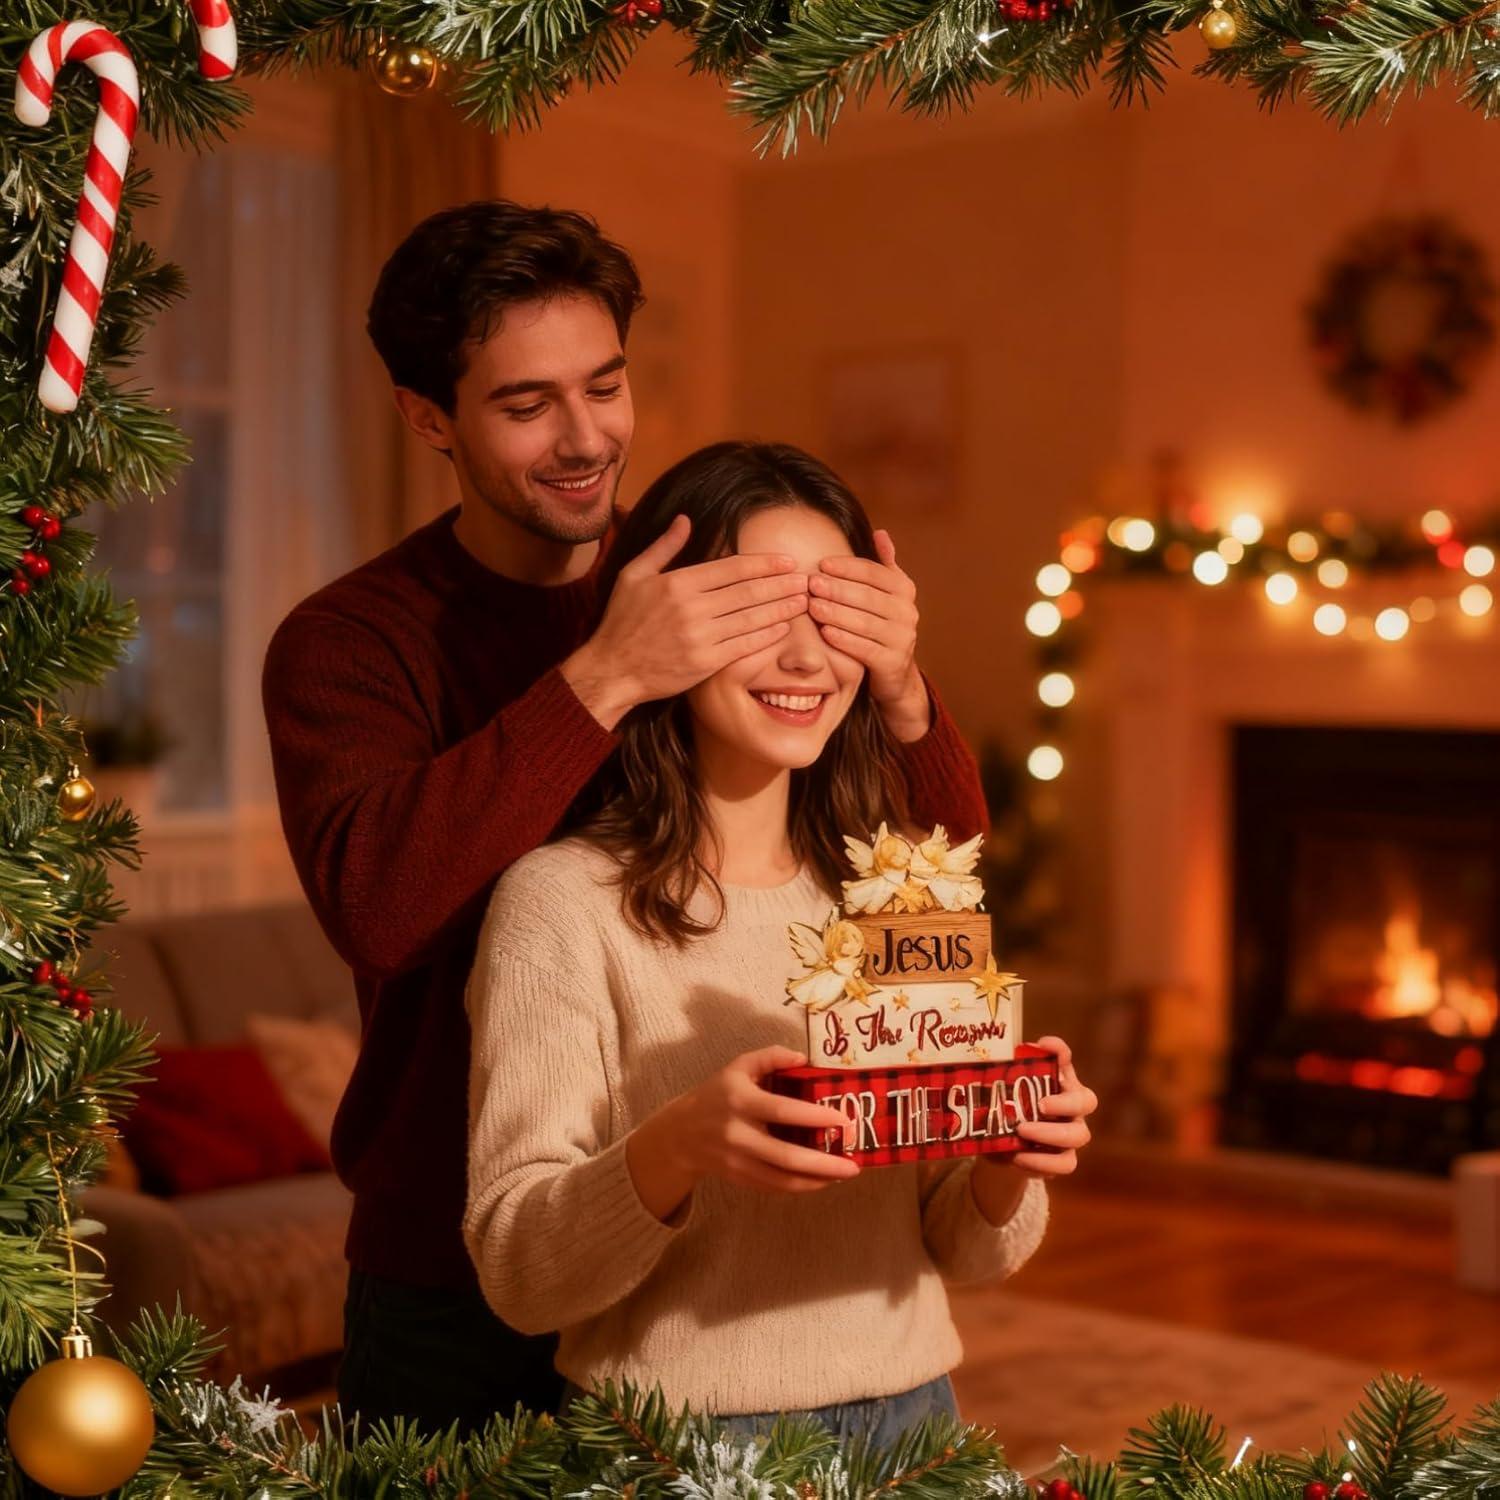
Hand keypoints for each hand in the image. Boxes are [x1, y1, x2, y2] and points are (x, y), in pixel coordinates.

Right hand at [562, 515, 809, 729]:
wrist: (612, 670)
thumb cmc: (622, 621)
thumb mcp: (634, 575)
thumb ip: (664, 547)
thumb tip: (685, 520)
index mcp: (678, 583)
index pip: (732, 568)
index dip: (764, 563)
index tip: (787, 560)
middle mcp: (692, 608)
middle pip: (748, 591)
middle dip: (781, 584)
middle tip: (806, 579)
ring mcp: (700, 637)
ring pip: (751, 618)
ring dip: (781, 608)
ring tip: (802, 600)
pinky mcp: (705, 663)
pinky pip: (744, 646)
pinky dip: (767, 636)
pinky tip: (783, 628)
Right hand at [626, 1045, 857, 1221]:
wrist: (681, 1133)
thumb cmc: (717, 1094)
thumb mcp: (738, 1067)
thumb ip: (770, 1057)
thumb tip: (804, 1058)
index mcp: (740, 1100)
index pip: (782, 1111)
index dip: (814, 1116)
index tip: (843, 1120)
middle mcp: (738, 1134)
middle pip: (786, 1156)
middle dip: (824, 1163)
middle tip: (853, 1164)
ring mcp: (737, 1161)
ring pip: (782, 1180)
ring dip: (817, 1181)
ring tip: (843, 1174)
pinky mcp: (739, 1178)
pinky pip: (774, 1187)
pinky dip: (800, 1187)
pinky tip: (821, 1180)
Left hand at [808, 530, 928, 740]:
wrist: (895, 673)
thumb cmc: (881, 625)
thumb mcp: (885, 594)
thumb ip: (883, 565)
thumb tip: (880, 532)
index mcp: (904, 590)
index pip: (874, 572)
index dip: (848, 567)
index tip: (822, 564)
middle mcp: (908, 612)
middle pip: (868, 596)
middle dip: (837, 589)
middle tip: (811, 583)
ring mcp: (903, 638)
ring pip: (865, 622)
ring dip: (837, 613)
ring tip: (812, 606)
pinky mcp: (892, 662)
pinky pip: (865, 648)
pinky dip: (845, 639)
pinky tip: (825, 632)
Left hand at [1010, 1035, 1097, 1178]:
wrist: (1004, 1150)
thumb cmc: (1008, 1112)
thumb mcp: (1000, 1095)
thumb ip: (997, 1081)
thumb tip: (982, 1066)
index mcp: (1058, 1082)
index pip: (1065, 1060)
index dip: (1059, 1051)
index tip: (1044, 1045)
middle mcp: (1072, 1106)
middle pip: (1086, 1100)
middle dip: (1064, 1102)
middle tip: (1040, 1105)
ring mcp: (1073, 1133)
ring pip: (1079, 1135)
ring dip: (1049, 1133)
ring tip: (1022, 1131)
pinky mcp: (1065, 1159)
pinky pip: (1064, 1163)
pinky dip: (1041, 1161)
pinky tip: (1019, 1157)